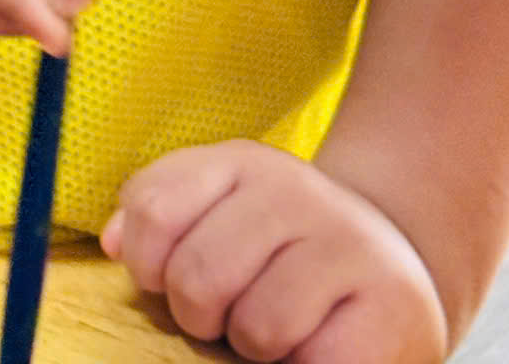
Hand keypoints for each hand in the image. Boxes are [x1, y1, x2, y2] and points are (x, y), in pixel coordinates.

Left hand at [104, 141, 448, 362]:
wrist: (397, 267)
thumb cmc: (284, 253)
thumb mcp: (220, 213)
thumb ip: (158, 220)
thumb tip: (112, 242)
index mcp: (240, 163)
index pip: (154, 208)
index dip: (146, 264)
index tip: (165, 280)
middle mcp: (294, 190)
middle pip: (196, 276)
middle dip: (200, 317)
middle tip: (229, 316)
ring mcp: (346, 244)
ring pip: (256, 326)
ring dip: (256, 347)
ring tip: (280, 329)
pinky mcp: (390, 304)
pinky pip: (313, 360)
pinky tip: (319, 344)